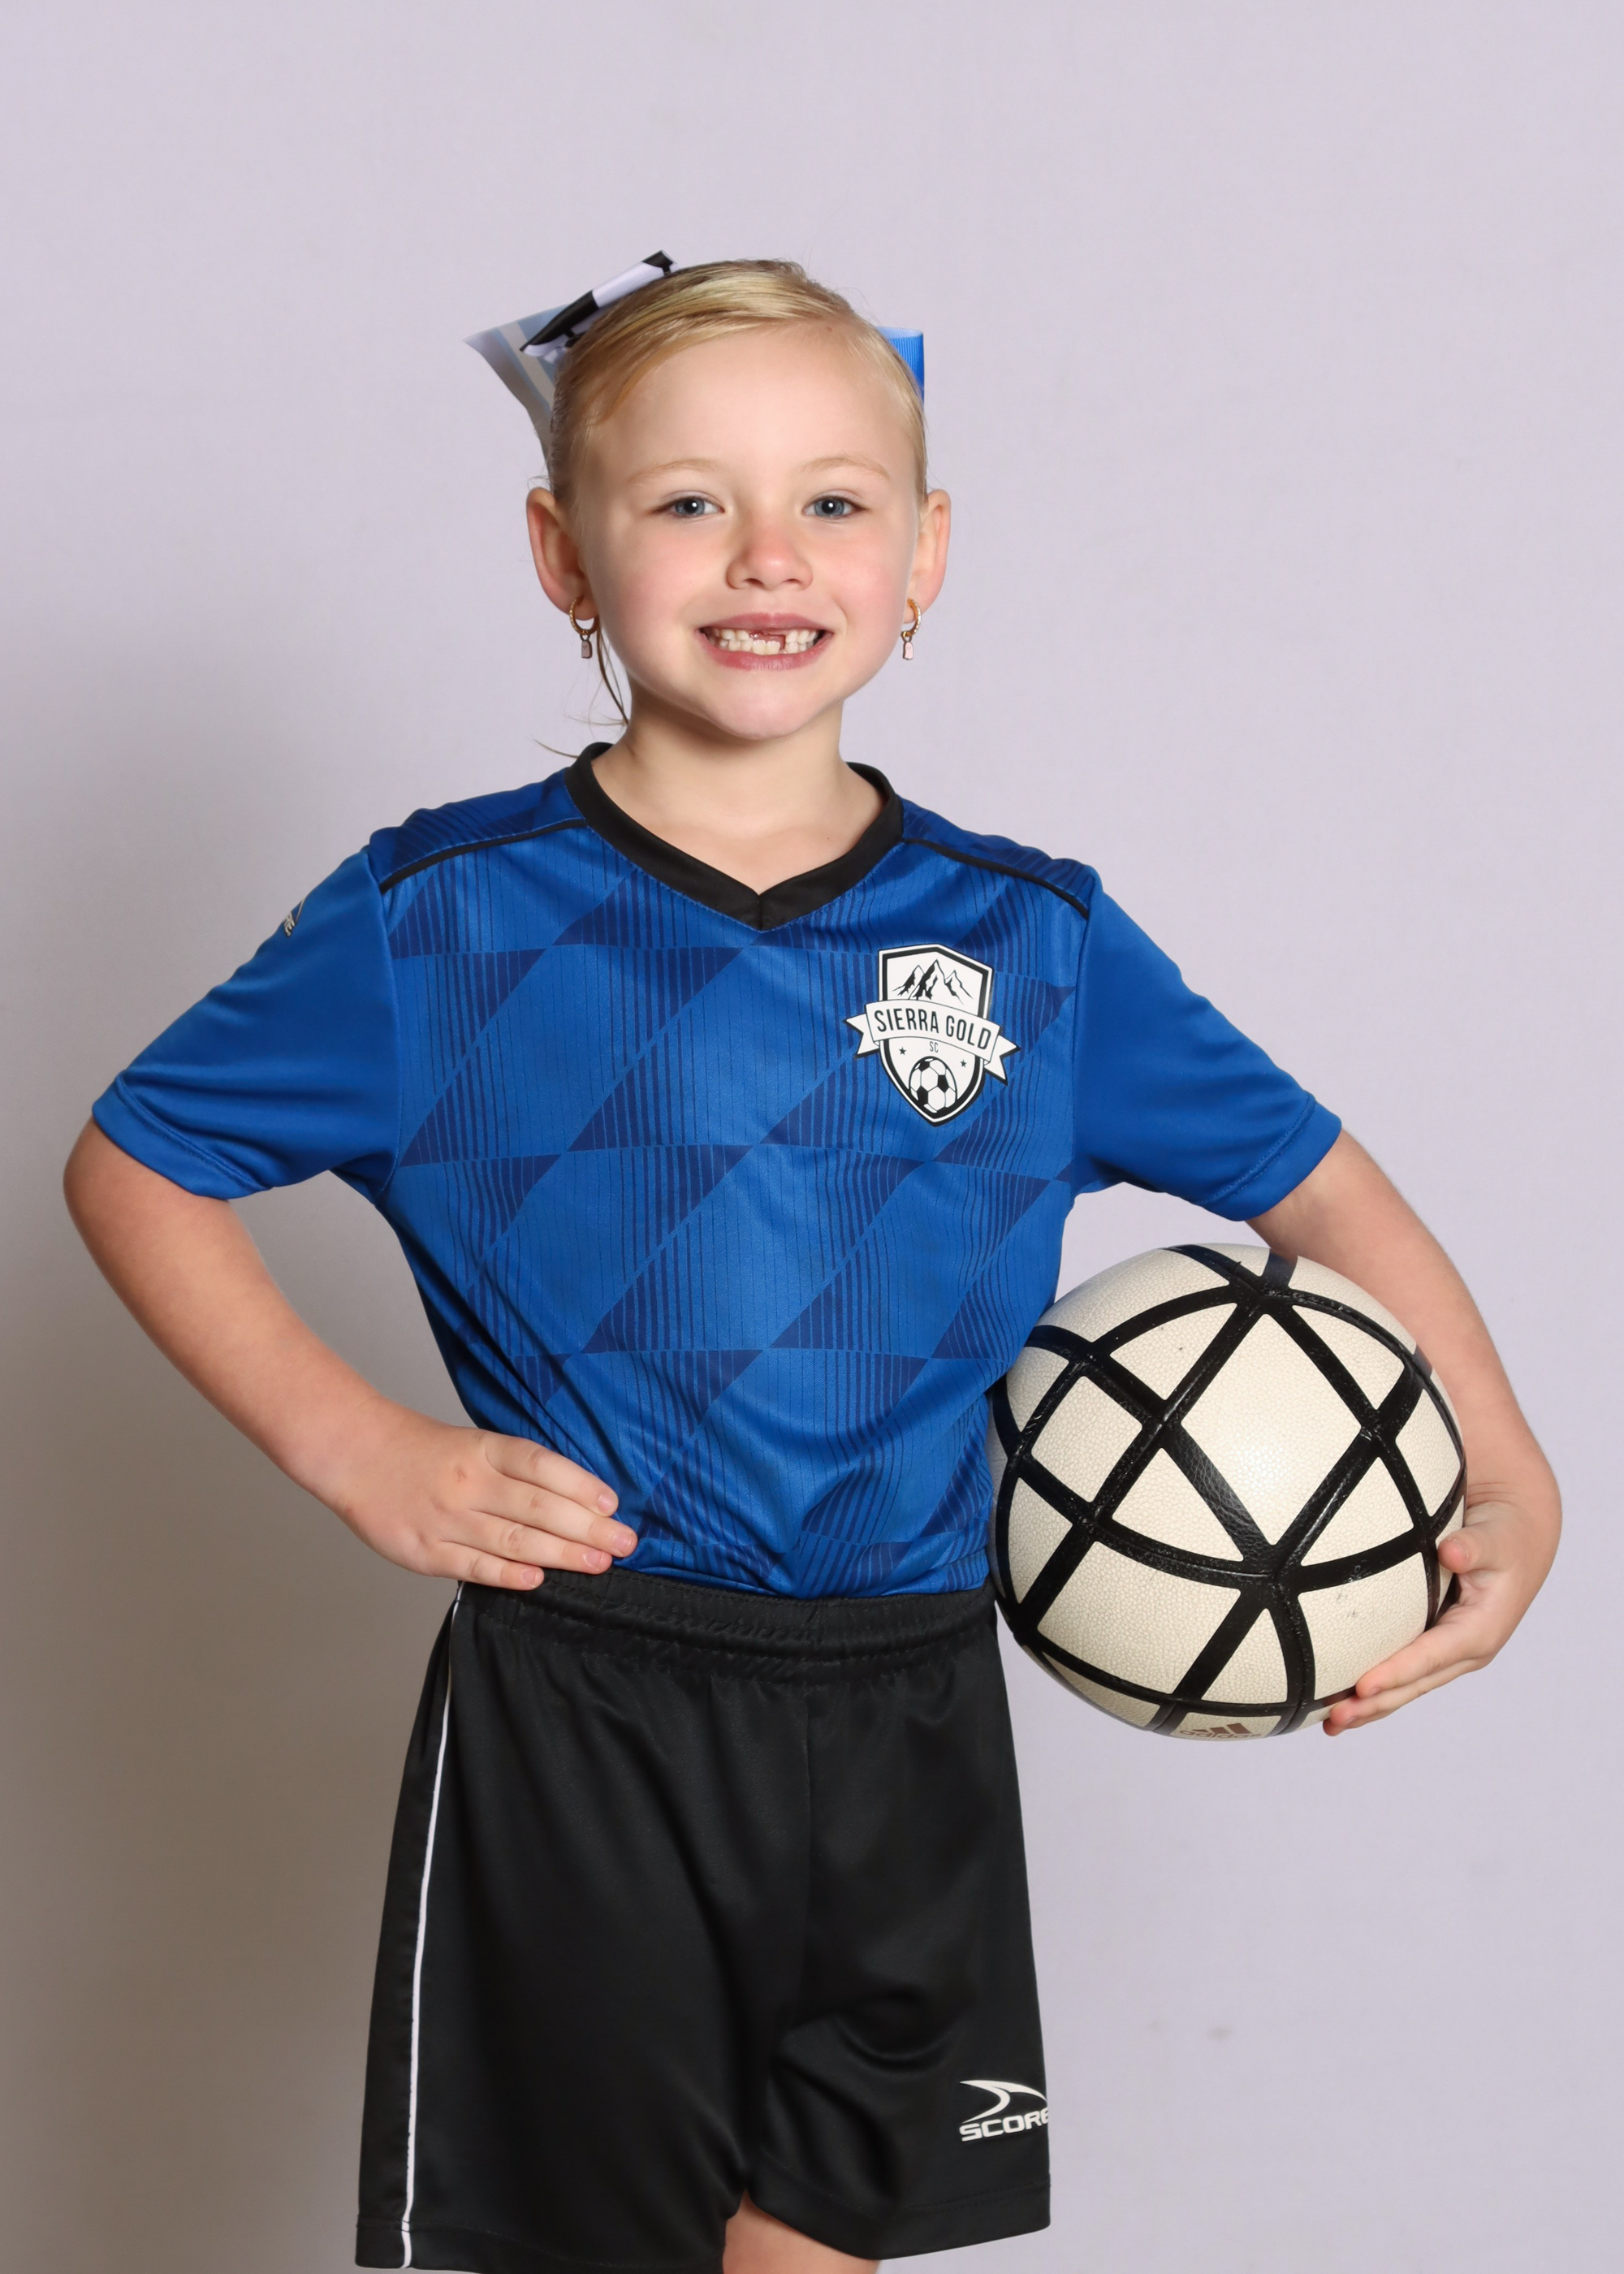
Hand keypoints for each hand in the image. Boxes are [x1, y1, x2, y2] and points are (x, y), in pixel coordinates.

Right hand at [323, 1403, 636, 1589]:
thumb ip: (518, 1470)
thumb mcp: (475, 1443)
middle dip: (587, 1528)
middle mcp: (468, 1482)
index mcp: (484, 1449)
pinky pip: (474, 1566)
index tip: (612, 1504)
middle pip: (537, 1507)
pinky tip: (539, 1581)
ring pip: (513, 1540)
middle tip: (624, 1543)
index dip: (580, 1485)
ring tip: (598, 1563)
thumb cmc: (426, 1451)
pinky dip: (508, 1576)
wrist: (357, 1455)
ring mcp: (446, 1518)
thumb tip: (580, 1499)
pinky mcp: (425, 1551)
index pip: (541, 1465)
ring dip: (561, 1555)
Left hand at [1322, 1486, 1557, 1733]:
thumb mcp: (1496, 1539)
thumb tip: (1452, 1552)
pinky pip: (1405, 1673)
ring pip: (1408, 1686)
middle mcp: (1466, 1651)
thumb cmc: (1505, 1536)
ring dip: (1371, 1706)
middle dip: (1375, 1703)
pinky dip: (1378, 1688)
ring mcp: (1451, 1653)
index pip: (1431, 1656)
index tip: (1362, 1686)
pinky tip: (1345, 1699)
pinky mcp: (1438, 1646)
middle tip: (1333, 1718)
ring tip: (1330, 1724)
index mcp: (1480, 1630)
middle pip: (1415, 1684)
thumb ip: (1474, 1547)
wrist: (1518, 1541)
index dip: (1397, 1672)